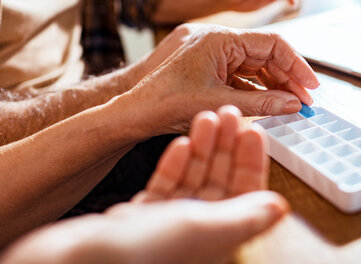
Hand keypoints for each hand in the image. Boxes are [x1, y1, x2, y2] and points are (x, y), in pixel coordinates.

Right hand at [0, 107, 288, 263]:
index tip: (255, 131)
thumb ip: (243, 217)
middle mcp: (197, 230)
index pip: (246, 193)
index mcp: (218, 236)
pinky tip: (182, 141)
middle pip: (220, 180)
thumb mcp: (202, 227)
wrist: (80, 260)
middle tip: (229, 112)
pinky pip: (167, 183)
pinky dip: (176, 162)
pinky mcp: (145, 216)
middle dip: (225, 145)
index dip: (252, 161)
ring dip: (202, 147)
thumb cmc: (144, 252)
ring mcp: (170, 222)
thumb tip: (280, 208)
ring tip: (206, 117)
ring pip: (194, 177)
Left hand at [115, 25, 319, 134]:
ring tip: (292, 104)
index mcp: (220, 40)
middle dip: (288, 77)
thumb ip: (261, 103)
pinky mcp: (211, 69)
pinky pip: (241, 75)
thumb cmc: (167, 102)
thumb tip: (295, 104)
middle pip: (266, 54)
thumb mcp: (220, 103)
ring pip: (255, 66)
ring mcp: (214, 55)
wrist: (135, 111)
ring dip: (274, 84)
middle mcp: (219, 42)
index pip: (272, 43)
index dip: (296, 64)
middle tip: (305, 101)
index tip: (311, 85)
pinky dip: (257, 89)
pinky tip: (270, 103)